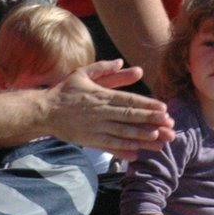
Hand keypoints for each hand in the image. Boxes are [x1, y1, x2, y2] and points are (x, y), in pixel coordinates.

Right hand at [45, 61, 174, 159]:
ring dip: (142, 137)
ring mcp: (95, 127)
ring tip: (159, 140)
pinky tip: (136, 153)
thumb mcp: (82, 73)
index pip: (129, 100)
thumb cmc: (64, 91)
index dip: (147, 105)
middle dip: (151, 121)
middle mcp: (100, 112)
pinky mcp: (89, 140)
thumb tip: (120, 61)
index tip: (163, 109)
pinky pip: (109, 146)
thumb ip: (102, 68)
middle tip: (170, 125)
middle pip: (130, 117)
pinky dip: (123, 150)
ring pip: (122, 133)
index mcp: (101, 96)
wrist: (43, 110)